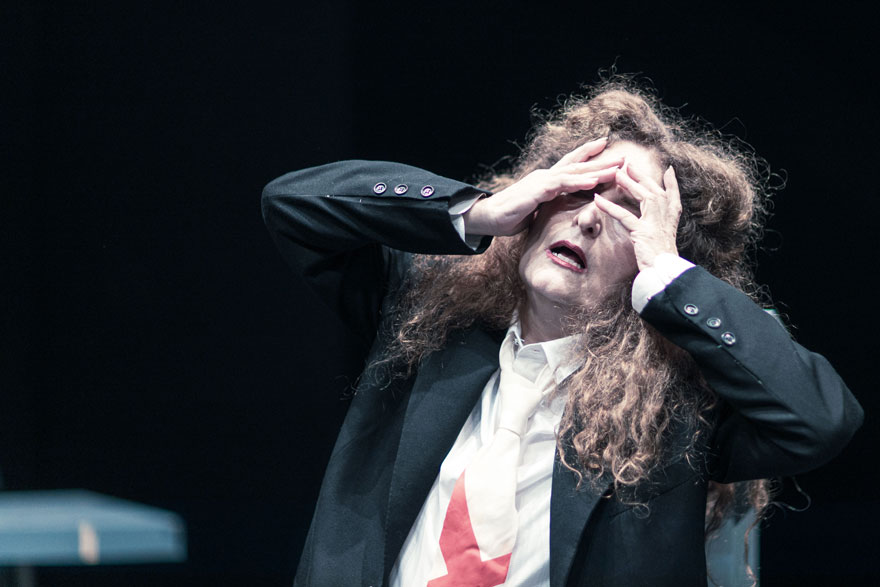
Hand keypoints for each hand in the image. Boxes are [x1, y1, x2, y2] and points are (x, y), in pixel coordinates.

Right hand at [463, 137, 622, 235]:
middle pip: (578, 166)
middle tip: (623, 156)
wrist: (487, 217)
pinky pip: (562, 184)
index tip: (606, 147)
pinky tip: (593, 181)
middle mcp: (546, 177)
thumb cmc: (510, 216)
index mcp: (546, 181)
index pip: (571, 165)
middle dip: (601, 160)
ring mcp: (541, 181)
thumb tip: (559, 212)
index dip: (588, 156)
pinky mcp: (537, 190)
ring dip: (596, 170)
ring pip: (574, 172)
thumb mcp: (536, 211)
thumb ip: (549, 207)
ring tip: (616, 169)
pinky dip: (579, 182)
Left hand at [594, 163, 681, 270]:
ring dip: (628, 183)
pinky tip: (597, 199)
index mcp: (672, 213)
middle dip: (639, 174)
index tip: (661, 167)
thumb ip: (665, 216)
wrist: (664, 270)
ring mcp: (655, 222)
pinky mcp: (642, 231)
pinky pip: (623, 215)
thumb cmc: (662, 252)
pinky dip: (609, 206)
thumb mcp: (667, 231)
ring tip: (615, 173)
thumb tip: (663, 204)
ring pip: (641, 196)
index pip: (669, 190)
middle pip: (651, 188)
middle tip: (626, 163)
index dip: (665, 179)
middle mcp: (665, 214)